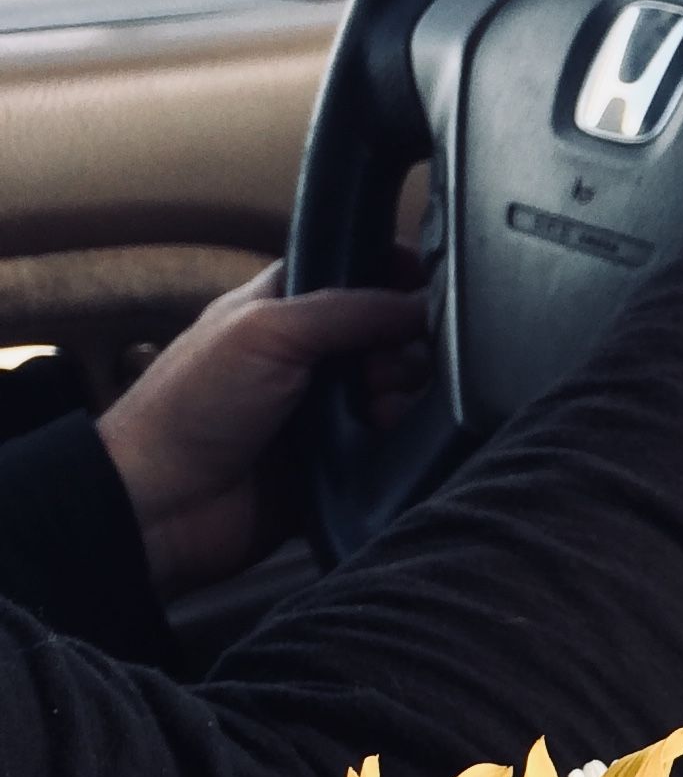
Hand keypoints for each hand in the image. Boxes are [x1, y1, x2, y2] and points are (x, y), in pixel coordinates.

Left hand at [98, 267, 429, 597]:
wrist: (163, 506)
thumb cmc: (193, 405)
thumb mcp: (267, 331)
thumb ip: (348, 309)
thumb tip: (422, 302)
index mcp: (285, 306)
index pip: (356, 271)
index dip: (394, 272)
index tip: (426, 285)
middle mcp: (311, 353)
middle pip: (391, 331)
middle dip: (405, 342)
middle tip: (380, 364)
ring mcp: (328, 408)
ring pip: (401, 386)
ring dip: (405, 390)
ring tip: (377, 407)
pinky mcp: (341, 460)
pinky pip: (395, 441)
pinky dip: (401, 435)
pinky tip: (382, 434)